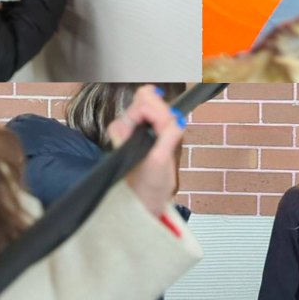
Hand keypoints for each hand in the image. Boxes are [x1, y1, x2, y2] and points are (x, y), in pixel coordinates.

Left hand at [107, 85, 185, 217]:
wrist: (146, 200)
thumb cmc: (148, 185)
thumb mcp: (160, 161)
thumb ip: (168, 136)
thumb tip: (178, 118)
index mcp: (121, 129)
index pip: (144, 103)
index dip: (161, 113)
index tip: (169, 129)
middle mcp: (124, 124)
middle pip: (148, 99)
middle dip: (164, 113)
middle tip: (171, 132)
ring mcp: (134, 126)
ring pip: (153, 103)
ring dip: (166, 117)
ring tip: (169, 137)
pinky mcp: (144, 130)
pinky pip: (157, 112)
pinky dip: (167, 118)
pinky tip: (169, 131)